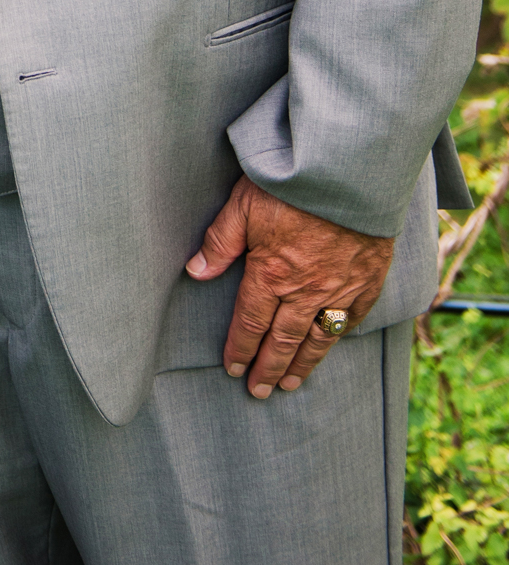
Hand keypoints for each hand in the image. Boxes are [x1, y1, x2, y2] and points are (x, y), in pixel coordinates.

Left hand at [186, 176, 394, 398]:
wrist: (351, 174)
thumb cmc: (292, 184)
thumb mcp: (243, 204)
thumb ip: (220, 241)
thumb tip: (196, 271)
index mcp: (271, 274)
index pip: (250, 323)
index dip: (240, 349)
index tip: (233, 368)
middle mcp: (305, 290)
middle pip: (283, 339)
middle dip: (268, 367)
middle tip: (259, 391)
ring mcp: (339, 288)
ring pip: (318, 337)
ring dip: (303, 364)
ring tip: (290, 383)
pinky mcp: (368, 278)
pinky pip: (352, 317)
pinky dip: (340, 334)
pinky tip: (332, 344)